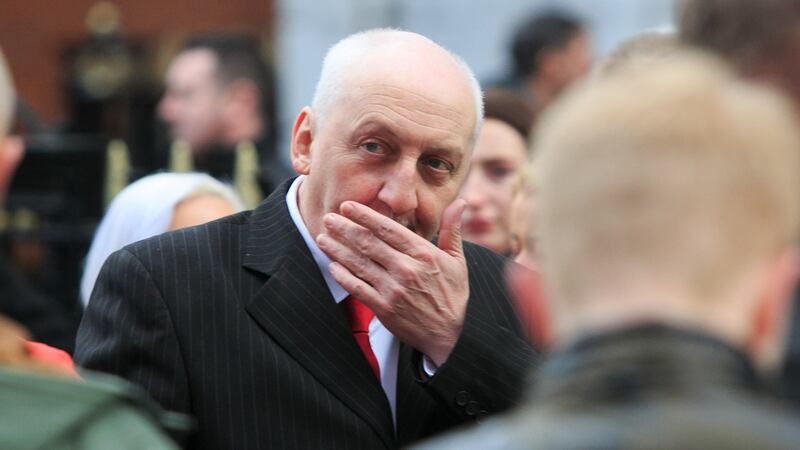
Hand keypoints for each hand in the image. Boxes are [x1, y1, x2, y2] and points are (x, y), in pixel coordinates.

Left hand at [317, 199, 468, 365]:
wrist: (449, 335)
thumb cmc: (452, 295)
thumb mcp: (457, 261)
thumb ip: (452, 230)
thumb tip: (460, 202)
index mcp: (424, 253)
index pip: (388, 229)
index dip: (365, 216)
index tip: (347, 206)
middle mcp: (407, 269)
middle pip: (369, 244)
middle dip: (345, 229)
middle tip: (328, 218)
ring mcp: (394, 289)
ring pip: (360, 264)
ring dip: (338, 250)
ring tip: (322, 238)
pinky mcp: (384, 308)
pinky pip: (358, 289)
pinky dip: (343, 277)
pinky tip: (332, 266)